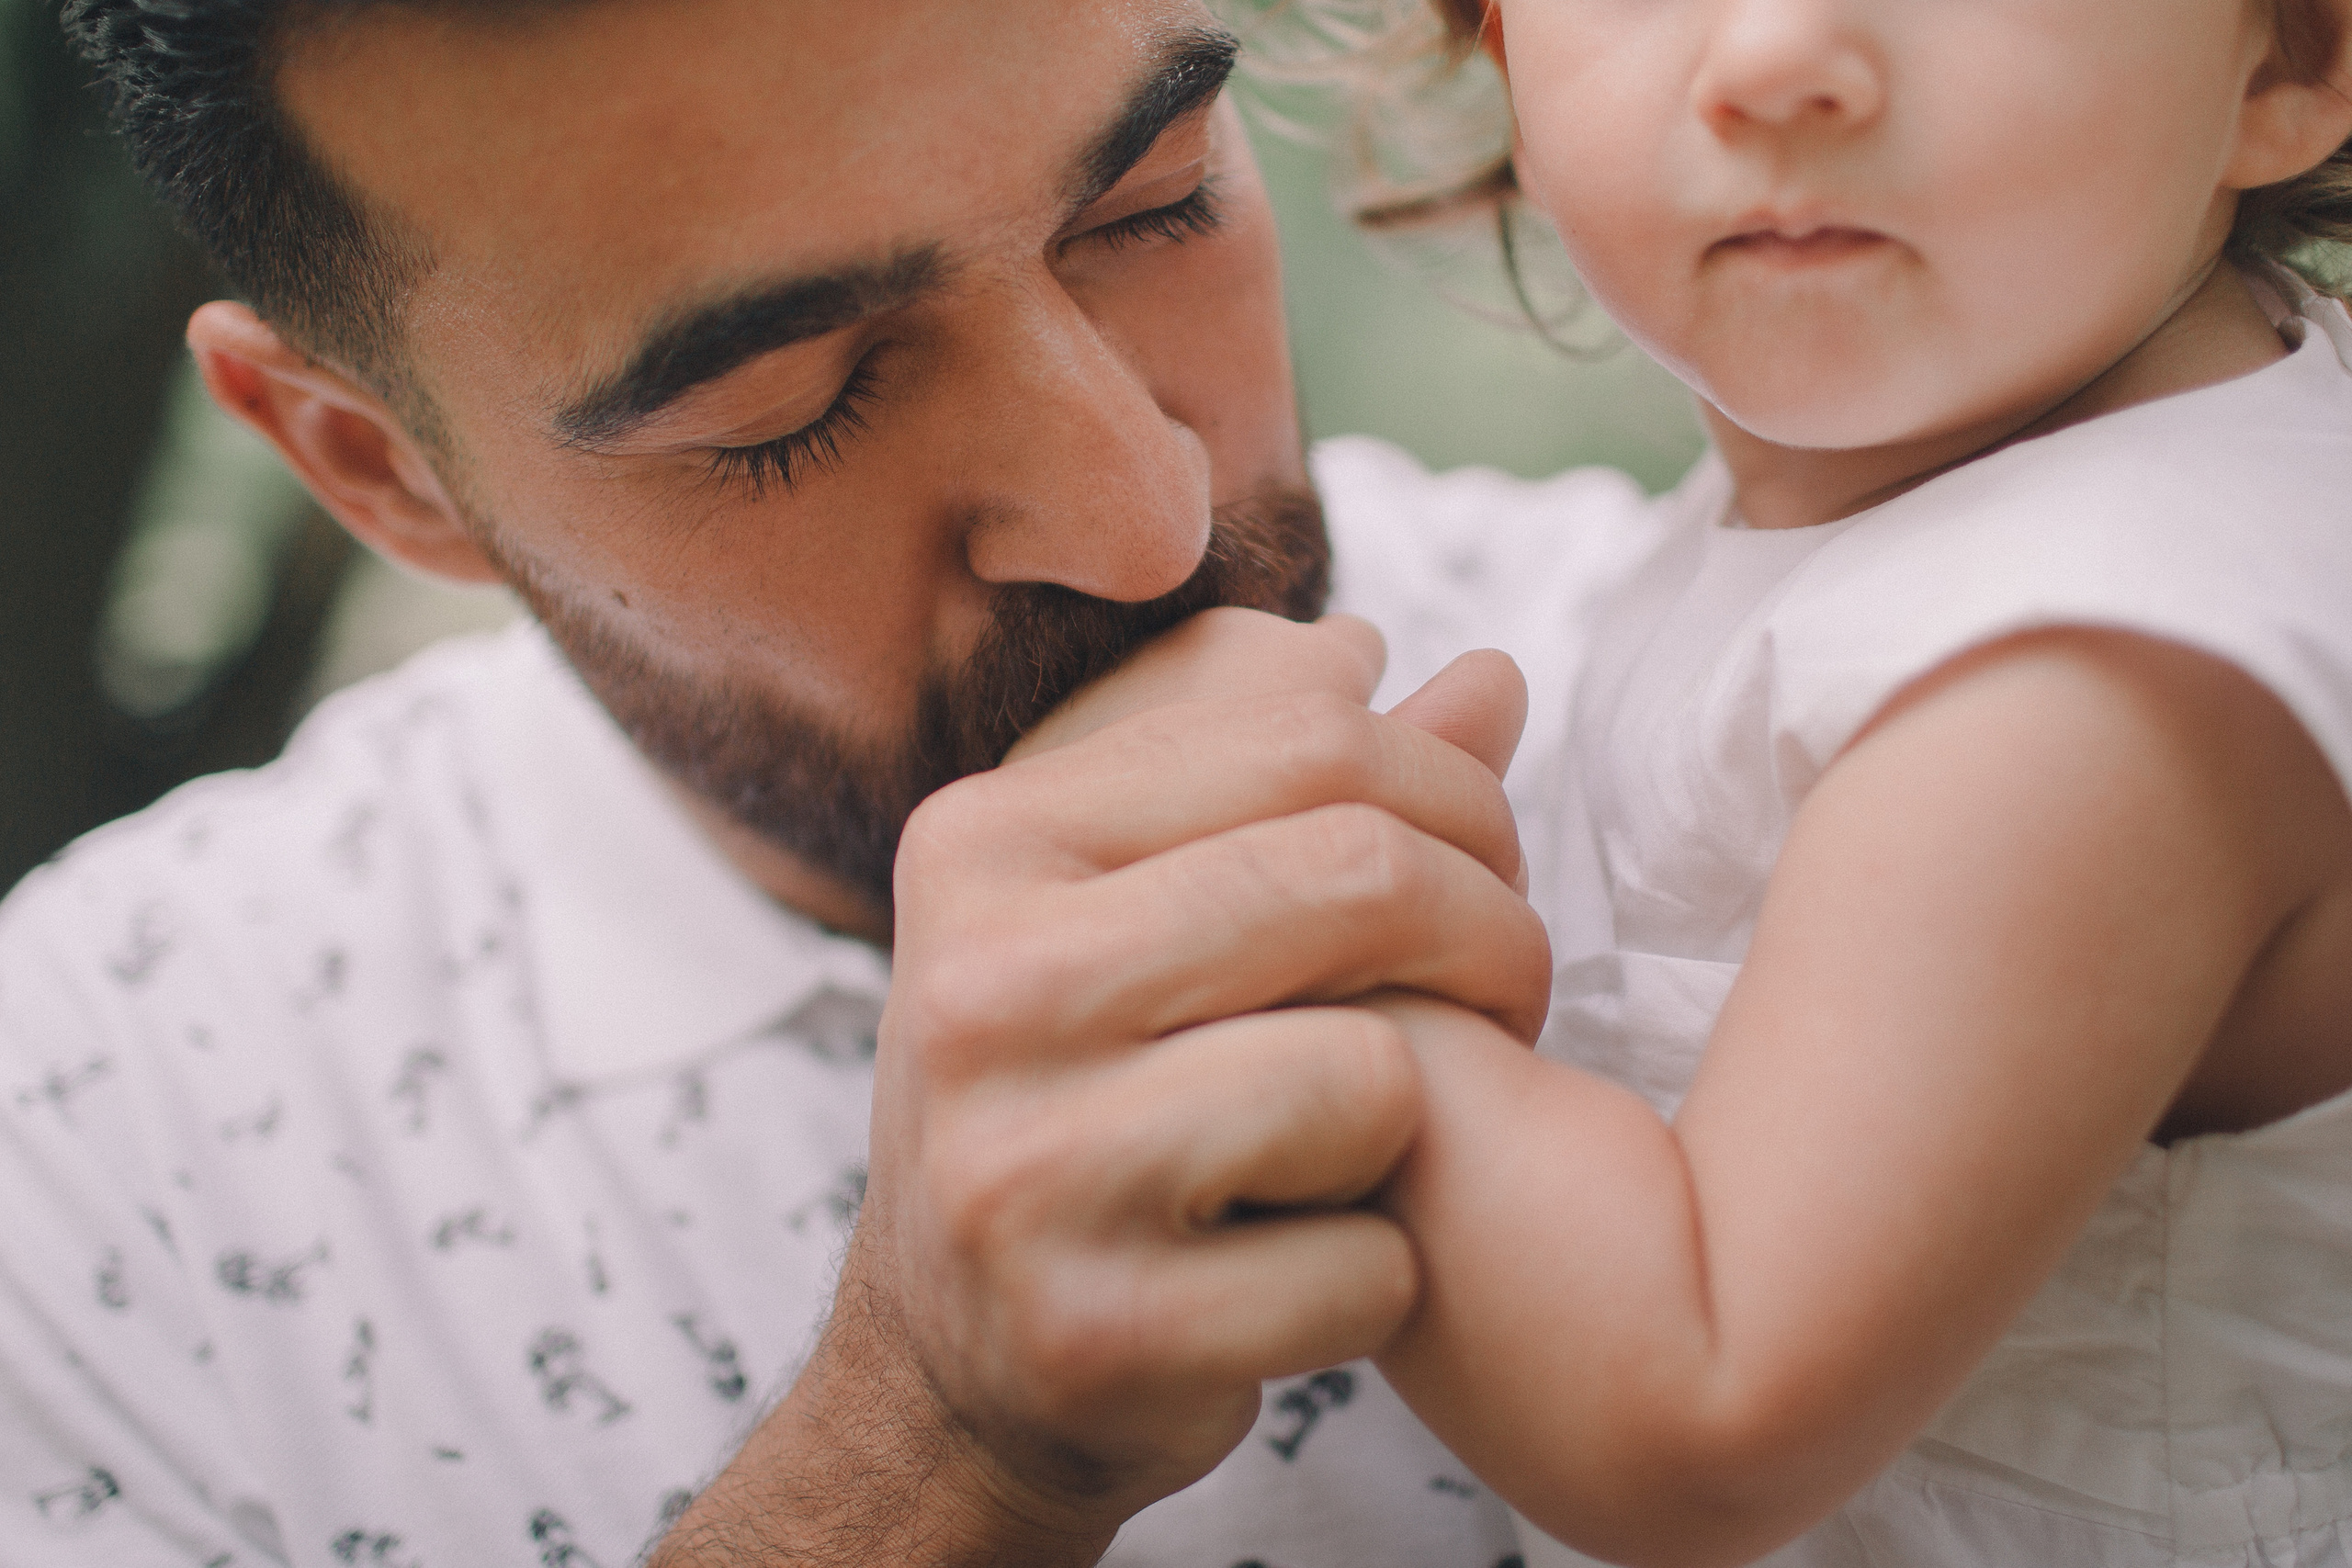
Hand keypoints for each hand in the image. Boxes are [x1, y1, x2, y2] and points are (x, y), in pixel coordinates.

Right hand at [870, 608, 1546, 1531]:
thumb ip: (1305, 787)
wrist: (957, 1366)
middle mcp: (977, 988)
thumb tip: (1492, 678)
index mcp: (985, 842)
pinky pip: (1369, 1268)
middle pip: (1362, 879)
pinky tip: (1295, 1276)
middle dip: (1493, 940)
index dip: (1458, 797)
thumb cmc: (1088, 1099)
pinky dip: (1382, 1281)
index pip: (1310, 735)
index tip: (1477, 874)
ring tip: (1364, 1148)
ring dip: (1424, 1126)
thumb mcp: (1144, 911)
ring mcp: (1022, 1172)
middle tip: (1501, 1002)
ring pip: (1376, 1077)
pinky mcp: (1096, 1336)